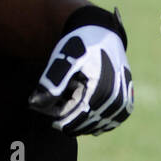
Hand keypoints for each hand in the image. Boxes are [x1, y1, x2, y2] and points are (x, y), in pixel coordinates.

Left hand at [28, 4, 133, 135]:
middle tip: (50, 99)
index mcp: (102, 90)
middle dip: (63, 116)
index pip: (73, 118)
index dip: (54, 115)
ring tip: (70, 93)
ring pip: (92, 126)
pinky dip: (90, 118)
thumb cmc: (81, 44)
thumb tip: (35, 104)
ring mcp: (123, 106)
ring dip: (77, 116)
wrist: (102, 34)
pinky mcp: (126, 107)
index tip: (39, 104)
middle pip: (82, 124)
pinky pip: (103, 124)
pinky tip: (81, 100)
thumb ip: (52, 81)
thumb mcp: (64, 58)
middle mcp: (116, 101)